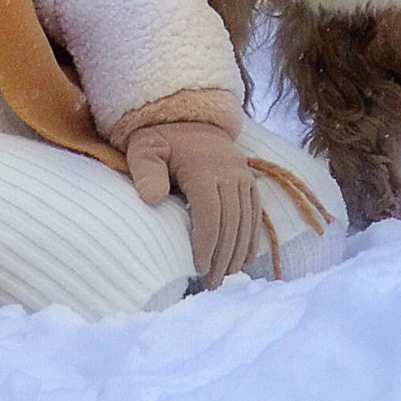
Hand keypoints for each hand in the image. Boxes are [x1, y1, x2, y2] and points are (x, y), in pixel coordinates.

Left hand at [122, 113, 259, 285]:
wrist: (188, 117)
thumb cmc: (161, 139)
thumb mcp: (145, 148)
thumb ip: (145, 171)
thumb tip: (152, 199)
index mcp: (202, 166)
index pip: (209, 212)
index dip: (207, 242)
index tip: (199, 266)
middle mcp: (228, 170)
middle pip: (231, 221)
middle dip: (223, 255)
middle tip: (212, 283)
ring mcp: (242, 174)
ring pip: (246, 219)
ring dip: (238, 252)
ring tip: (226, 277)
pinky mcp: (249, 178)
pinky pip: (256, 212)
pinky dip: (252, 237)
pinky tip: (245, 260)